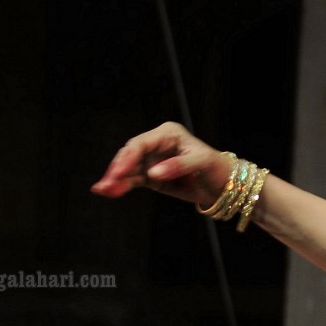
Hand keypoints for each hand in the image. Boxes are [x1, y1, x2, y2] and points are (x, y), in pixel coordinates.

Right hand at [90, 122, 232, 210]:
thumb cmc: (216, 168)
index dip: (128, 158)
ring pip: (128, 169)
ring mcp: (152, 161)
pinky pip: (133, 181)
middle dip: (117, 169)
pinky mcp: (152, 177)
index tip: (119, 172)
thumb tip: (153, 174)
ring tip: (102, 190)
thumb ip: (177, 166)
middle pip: (130, 155)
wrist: (224, 185)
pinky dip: (122, 186)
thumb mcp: (201, 163)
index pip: (141, 143)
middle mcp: (156, 145)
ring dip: (115, 180)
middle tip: (106, 184)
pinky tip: (108, 192)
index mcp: (168, 134)